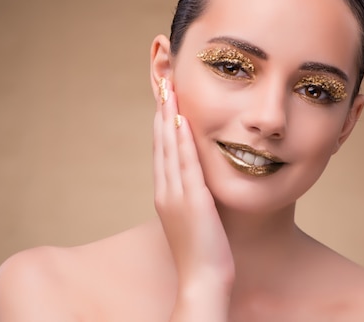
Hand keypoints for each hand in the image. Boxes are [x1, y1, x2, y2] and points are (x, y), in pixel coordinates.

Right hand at [154, 79, 234, 319]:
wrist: (202, 280)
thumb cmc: (203, 253)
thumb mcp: (194, 218)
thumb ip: (192, 197)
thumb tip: (197, 181)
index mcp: (165, 194)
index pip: (161, 152)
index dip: (162, 124)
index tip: (165, 101)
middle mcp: (165, 190)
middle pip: (161, 143)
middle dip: (162, 112)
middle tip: (163, 84)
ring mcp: (175, 195)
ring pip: (169, 148)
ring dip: (168, 118)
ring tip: (168, 91)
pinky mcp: (192, 200)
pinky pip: (185, 164)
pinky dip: (180, 140)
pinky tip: (181, 120)